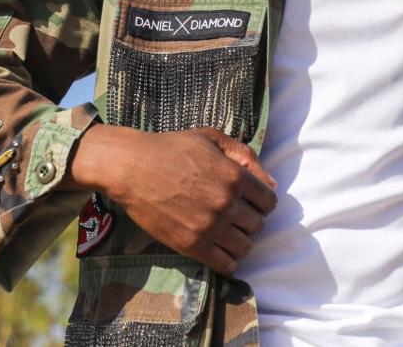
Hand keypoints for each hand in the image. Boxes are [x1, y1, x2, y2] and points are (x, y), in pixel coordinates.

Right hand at [65, 124, 276, 275]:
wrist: (131, 167)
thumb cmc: (170, 148)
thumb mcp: (209, 138)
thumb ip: (244, 154)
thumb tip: (271, 182)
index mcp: (234, 176)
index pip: (269, 201)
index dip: (260, 200)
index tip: (249, 200)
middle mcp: (226, 204)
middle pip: (258, 225)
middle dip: (249, 219)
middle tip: (233, 214)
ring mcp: (210, 227)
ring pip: (245, 247)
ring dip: (239, 239)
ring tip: (225, 231)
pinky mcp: (192, 245)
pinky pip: (226, 265)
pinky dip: (227, 260)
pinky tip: (218, 249)